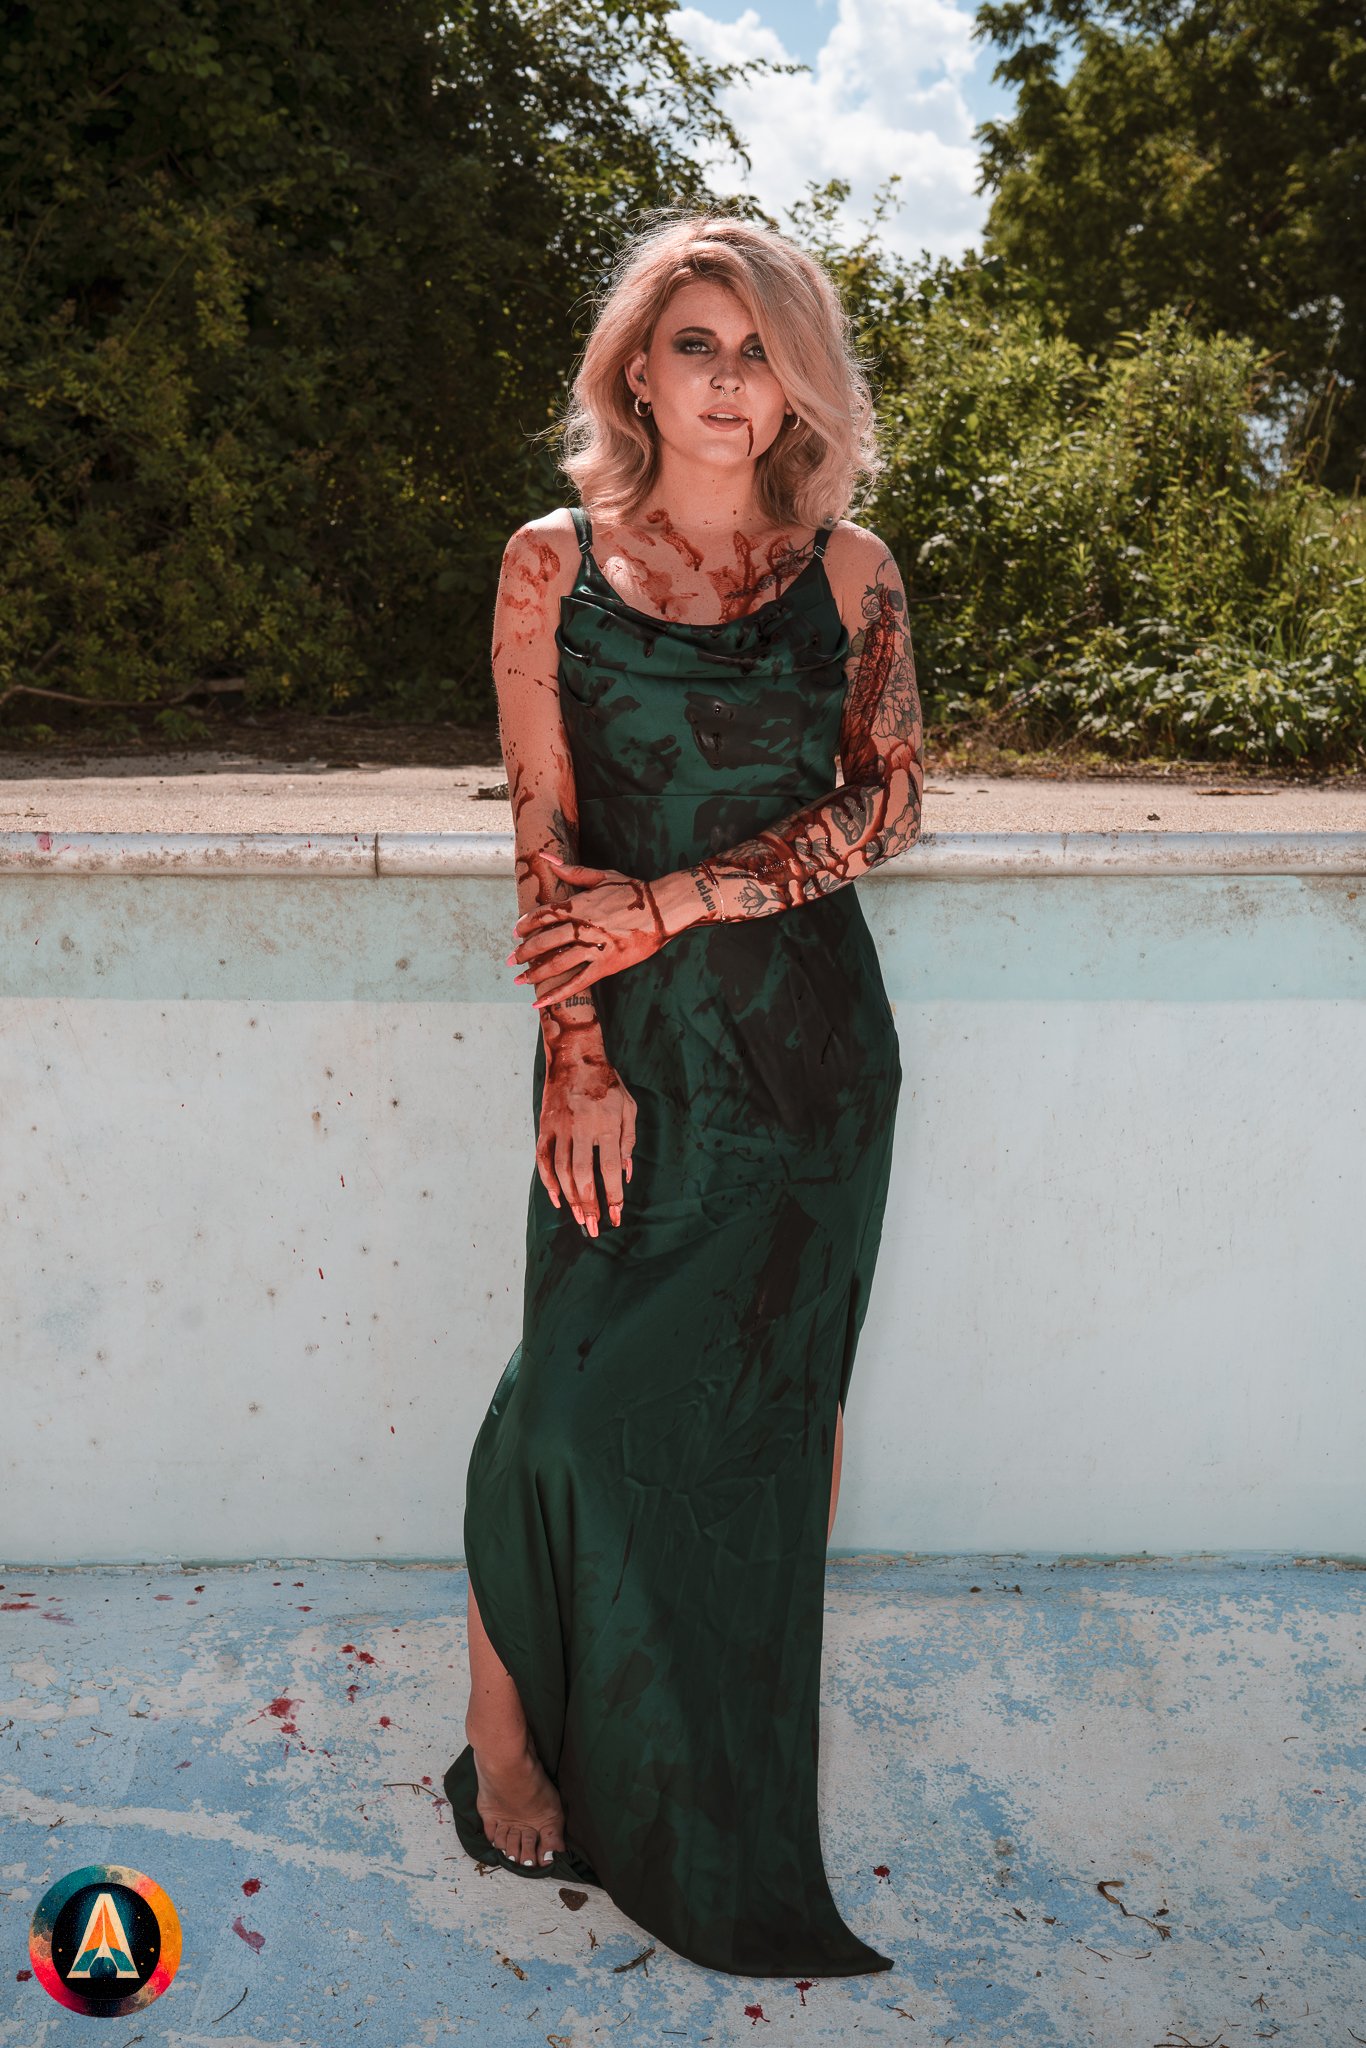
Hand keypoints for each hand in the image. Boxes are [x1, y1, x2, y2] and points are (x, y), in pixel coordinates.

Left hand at [511, 855, 673, 1007]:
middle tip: (511, 960)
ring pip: (557, 963)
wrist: (663, 909)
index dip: (526, 924)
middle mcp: (583, 927)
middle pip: (545, 941)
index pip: (544, 915)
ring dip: (535, 973)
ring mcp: (595, 947)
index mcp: (580, 905)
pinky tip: (541, 1002)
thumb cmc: (633, 891)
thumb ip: (572, 870)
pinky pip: (578, 982)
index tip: (515, 933)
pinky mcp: (607, 965)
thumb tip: (545, 857)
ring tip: (520, 980)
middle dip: (525, 952)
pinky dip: (558, 993)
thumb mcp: (602, 876)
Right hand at [536, 1045, 636, 1233]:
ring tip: (578, 1218)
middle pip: (582, 1176)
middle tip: (592, 1227)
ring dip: (570, 1198)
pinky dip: (548, 1181)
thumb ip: (629, 1141)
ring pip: (561, 1171)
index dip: (612, 1196)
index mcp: (607, 1125)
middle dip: (588, 1205)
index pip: (609, 1169)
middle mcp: (582, 1128)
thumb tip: (625, 1174)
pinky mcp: (546, 1126)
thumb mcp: (629, 1107)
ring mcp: (560, 1128)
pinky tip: (557, 1198)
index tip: (615, 1217)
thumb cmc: (607, 1083)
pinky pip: (543, 1159)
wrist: (575, 1056)